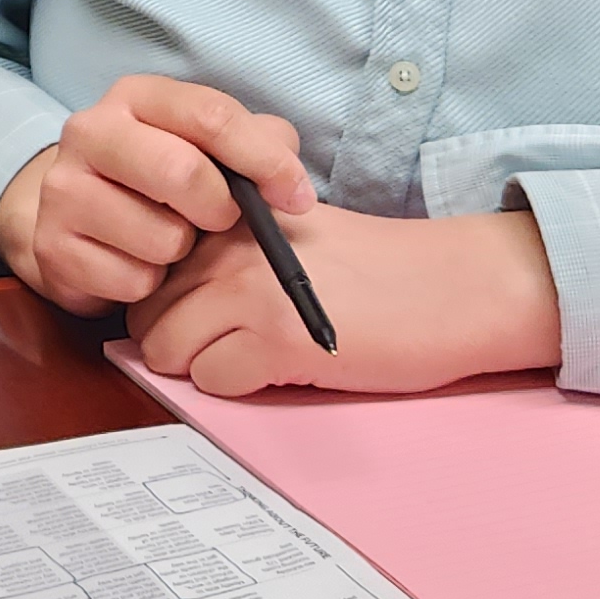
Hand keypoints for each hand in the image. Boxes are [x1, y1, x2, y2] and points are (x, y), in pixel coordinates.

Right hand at [0, 77, 316, 311]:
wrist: (74, 215)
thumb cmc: (160, 177)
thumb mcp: (210, 147)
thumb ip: (260, 145)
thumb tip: (291, 184)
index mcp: (135, 96)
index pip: (212, 116)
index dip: (266, 161)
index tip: (297, 197)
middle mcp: (89, 132)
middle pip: (183, 173)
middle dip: (220, 209)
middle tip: (220, 221)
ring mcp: (62, 190)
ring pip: (162, 237)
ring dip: (182, 251)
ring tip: (169, 238)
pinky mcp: (51, 246)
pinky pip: (134, 282)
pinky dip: (151, 283)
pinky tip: (138, 262)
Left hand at [125, 204, 564, 398]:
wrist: (455, 285)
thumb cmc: (381, 267)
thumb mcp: (293, 235)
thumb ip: (230, 248)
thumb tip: (164, 295)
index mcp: (233, 212)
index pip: (149, 261)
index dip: (167, 297)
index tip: (204, 311)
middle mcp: (229, 243)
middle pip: (145, 310)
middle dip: (175, 338)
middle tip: (227, 344)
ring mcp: (248, 290)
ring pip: (164, 349)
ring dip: (200, 365)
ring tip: (253, 356)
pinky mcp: (275, 340)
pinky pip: (210, 380)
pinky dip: (236, 386)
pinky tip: (280, 369)